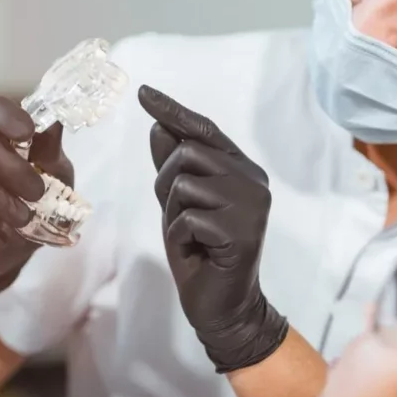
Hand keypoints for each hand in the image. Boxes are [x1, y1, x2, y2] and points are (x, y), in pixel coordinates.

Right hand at [0, 97, 74, 302]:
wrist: (10, 254)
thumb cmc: (35, 209)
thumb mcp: (55, 181)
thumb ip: (51, 154)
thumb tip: (55, 122)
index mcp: (1, 139)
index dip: (7, 116)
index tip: (26, 133)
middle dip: (12, 166)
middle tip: (37, 193)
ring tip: (23, 218)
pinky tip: (1, 234)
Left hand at [138, 85, 288, 372]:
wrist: (222, 305)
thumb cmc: (200, 254)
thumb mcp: (179, 205)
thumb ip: (173, 169)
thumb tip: (158, 127)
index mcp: (242, 170)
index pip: (204, 130)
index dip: (173, 110)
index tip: (143, 91)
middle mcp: (254, 180)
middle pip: (187, 152)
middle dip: (166, 184)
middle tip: (180, 219)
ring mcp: (252, 205)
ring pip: (184, 183)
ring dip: (173, 213)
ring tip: (193, 237)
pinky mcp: (243, 232)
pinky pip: (187, 218)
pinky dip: (180, 237)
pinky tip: (199, 253)